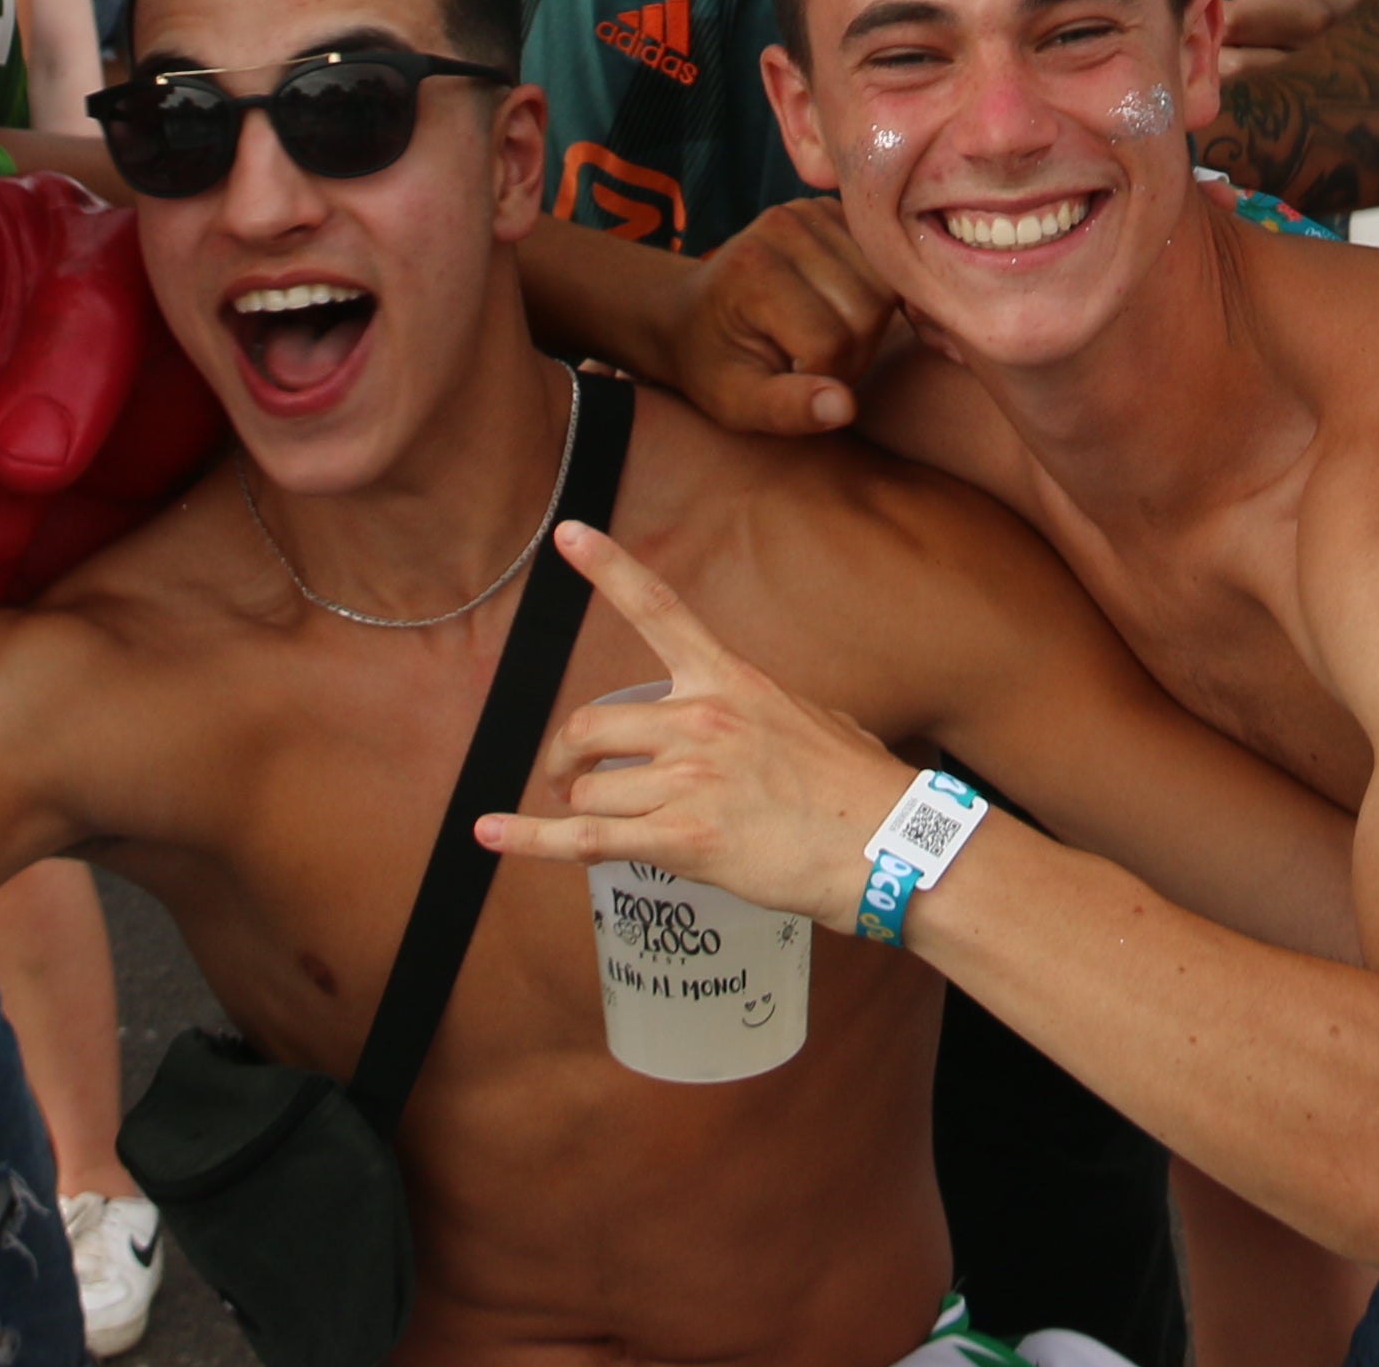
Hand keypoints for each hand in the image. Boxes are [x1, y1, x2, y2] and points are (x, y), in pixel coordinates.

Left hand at [478, 523, 913, 924]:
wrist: (886, 845)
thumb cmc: (858, 788)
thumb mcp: (809, 720)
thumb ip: (756, 715)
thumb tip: (739, 732)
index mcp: (730, 680)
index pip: (660, 608)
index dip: (607, 567)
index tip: (567, 533)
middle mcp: (700, 719)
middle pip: (591, 725)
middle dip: (570, 757)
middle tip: (571, 779)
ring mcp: (688, 779)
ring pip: (589, 788)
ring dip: (585, 810)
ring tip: (606, 828)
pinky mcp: (683, 837)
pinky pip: (585, 837)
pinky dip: (530, 839)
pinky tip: (491, 834)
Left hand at [659, 197, 912, 437]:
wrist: (691, 313)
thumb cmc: (714, 365)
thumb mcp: (736, 403)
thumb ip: (787, 409)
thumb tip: (845, 407)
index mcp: (752, 269)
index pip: (832, 342)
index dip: (825, 379)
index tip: (792, 382)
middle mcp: (782, 225)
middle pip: (867, 310)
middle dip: (851, 353)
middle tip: (811, 364)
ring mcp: (810, 210)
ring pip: (886, 287)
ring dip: (866, 327)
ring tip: (822, 338)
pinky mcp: (832, 210)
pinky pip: (885, 264)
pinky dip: (874, 295)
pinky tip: (839, 308)